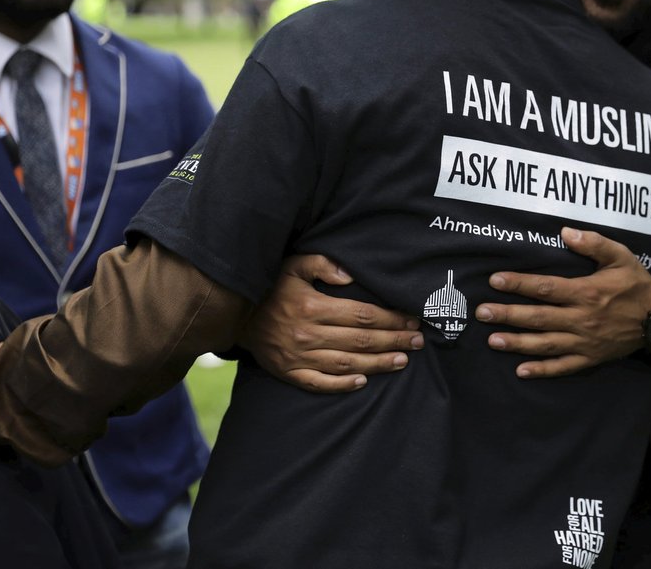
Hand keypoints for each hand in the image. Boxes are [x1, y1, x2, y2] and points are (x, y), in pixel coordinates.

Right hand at [239, 254, 422, 392]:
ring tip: (402, 360)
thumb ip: (322, 264)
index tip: (411, 319)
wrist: (233, 314)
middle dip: (394, 341)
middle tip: (418, 341)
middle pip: (362, 340)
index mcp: (313, 307)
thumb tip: (350, 275)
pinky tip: (363, 382)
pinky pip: (319, 384)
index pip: (363, 315)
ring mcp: (298, 357)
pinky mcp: (288, 372)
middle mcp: (308, 334)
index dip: (391, 318)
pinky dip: (342, 386)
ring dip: (378, 364)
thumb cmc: (269, 286)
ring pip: (347, 364)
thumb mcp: (292, 265)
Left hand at [476, 227, 650, 378]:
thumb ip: (594, 243)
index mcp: (587, 293)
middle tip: (482, 313)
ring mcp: (585, 342)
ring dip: (518, 343)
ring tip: (493, 340)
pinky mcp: (590, 358)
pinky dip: (542, 371)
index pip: (545, 288)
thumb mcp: (621, 256)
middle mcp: (582, 319)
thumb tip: (566, 232)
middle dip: (508, 315)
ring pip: (545, 344)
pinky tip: (520, 371)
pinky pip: (563, 367)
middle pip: (538, 317)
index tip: (495, 280)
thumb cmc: (636, 283)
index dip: (519, 284)